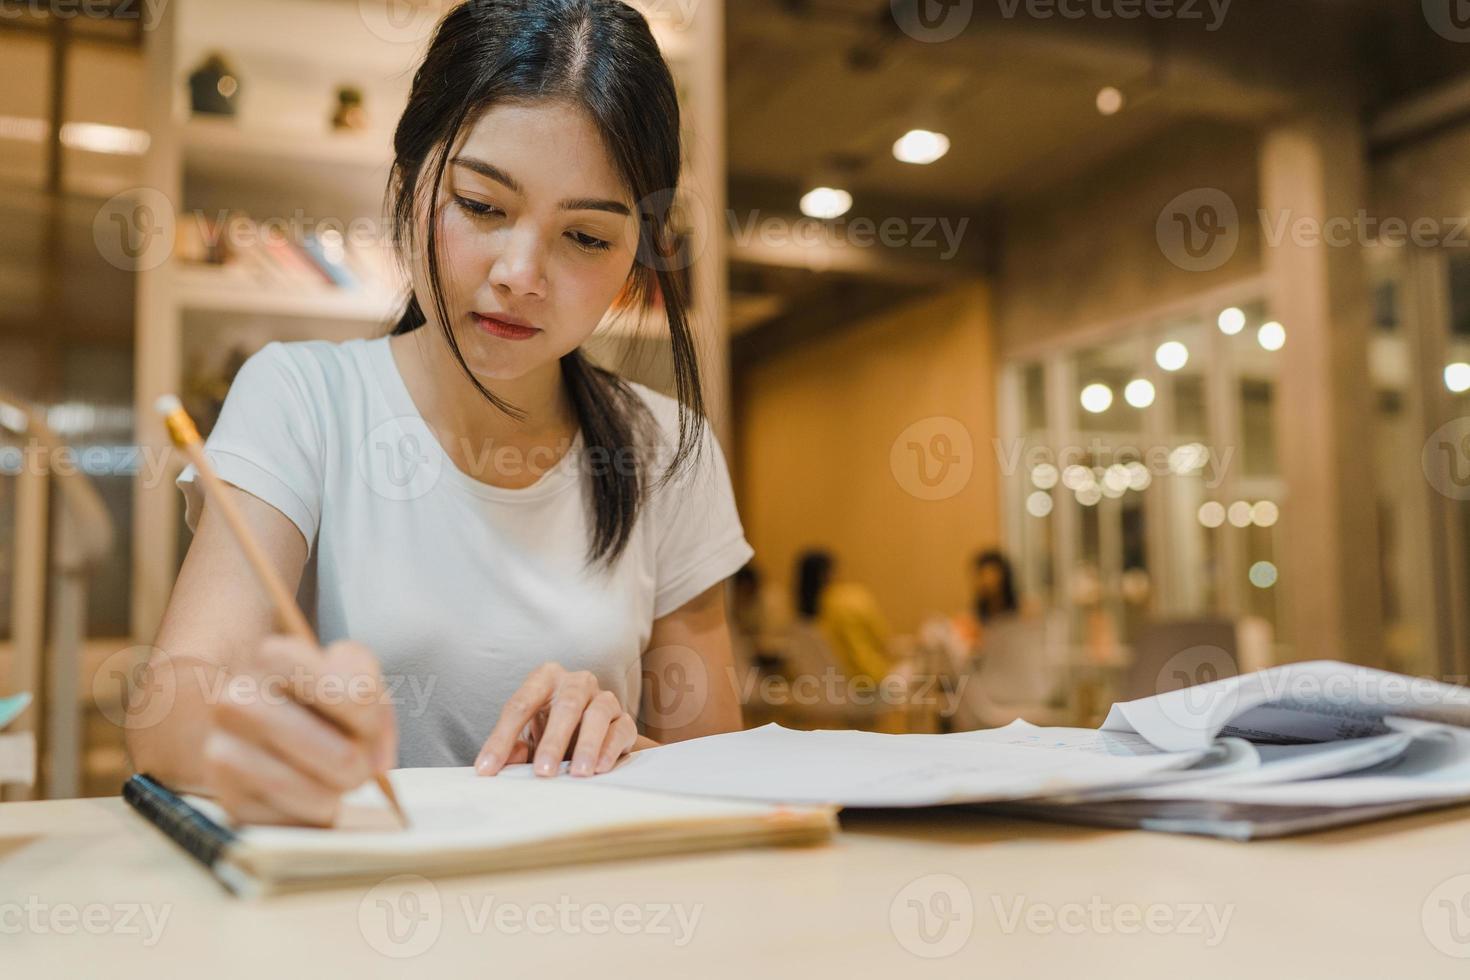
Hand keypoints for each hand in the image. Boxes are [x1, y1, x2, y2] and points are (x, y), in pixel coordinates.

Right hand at [202, 637, 395, 825]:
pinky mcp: (228, 801)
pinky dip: (313, 814)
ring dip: (338, 792)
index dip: (373, 718)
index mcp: (273, 657)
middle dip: (361, 764)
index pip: (355, 696)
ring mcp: (223, 753)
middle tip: (352, 757)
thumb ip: (375, 703)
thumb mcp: (348, 672)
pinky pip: (298, 824)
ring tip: (327, 774)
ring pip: (321, 796)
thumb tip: (377, 763)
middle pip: (343, 757)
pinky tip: (302, 792)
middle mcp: (237, 702)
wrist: (247, 720)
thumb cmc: (310, 696)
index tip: (364, 720)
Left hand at [475, 664, 639, 776]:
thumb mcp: (526, 737)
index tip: (487, 769)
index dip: (501, 739)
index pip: (520, 705)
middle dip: (553, 741)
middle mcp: (576, 682)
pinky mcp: (624, 719)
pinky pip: (620, 729)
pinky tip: (599, 769)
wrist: (592, 737)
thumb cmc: (551, 731)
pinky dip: (609, 749)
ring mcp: (603, 698)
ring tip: (577, 773)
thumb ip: (512, 748)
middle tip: (543, 772)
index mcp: (544, 679)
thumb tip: (494, 766)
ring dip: (586, 745)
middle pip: (566, 706)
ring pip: (597, 715)